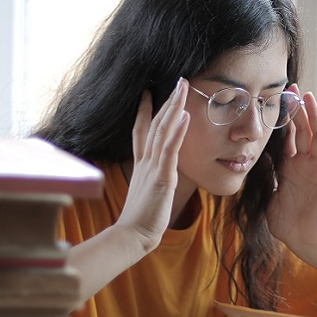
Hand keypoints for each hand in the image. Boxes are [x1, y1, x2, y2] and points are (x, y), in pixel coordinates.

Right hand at [116, 78, 189, 252]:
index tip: (148, 92)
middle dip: (167, 100)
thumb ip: (150, 180)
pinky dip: (177, 132)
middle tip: (178, 80)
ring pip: (163, 130)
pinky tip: (185, 116)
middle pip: (155, 123)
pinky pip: (170, 150)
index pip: (142, 131)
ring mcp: (153, 167)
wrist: (132, 235)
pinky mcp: (162, 177)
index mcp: (142, 164)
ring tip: (183, 88)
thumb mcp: (146, 193)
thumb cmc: (141, 219)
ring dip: (174, 107)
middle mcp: (146, 161)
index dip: (145, 111)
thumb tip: (156, 177)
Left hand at [266, 86, 316, 258]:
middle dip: (298, 109)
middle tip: (293, 88)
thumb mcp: (266, 195)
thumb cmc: (286, 222)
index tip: (276, 99)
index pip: (287, 135)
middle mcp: (305, 163)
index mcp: (289, 165)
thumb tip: (246, 162)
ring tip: (309, 98)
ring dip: (315, 116)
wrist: (303, 240)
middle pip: (303, 129)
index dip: (283, 118)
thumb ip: (262, 177)